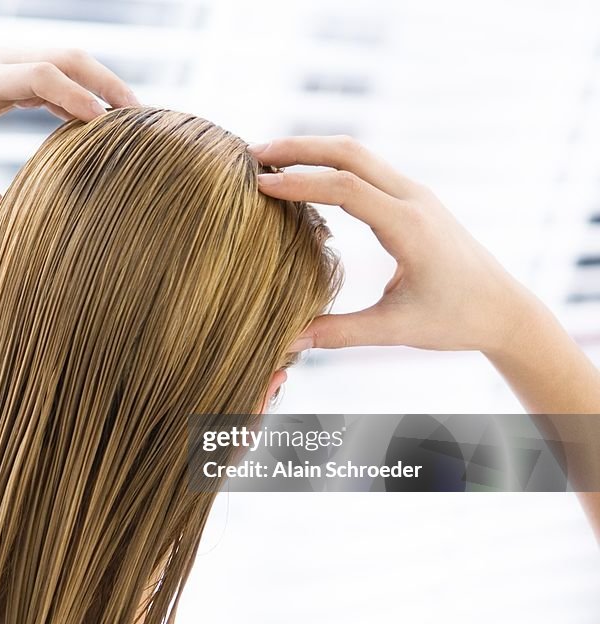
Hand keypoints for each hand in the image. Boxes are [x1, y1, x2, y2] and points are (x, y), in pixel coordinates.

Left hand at [0, 49, 138, 221]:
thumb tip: (8, 226)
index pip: (38, 76)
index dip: (75, 96)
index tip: (104, 123)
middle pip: (64, 57)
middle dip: (105, 82)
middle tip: (140, 114)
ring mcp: (5, 63)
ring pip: (64, 60)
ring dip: (98, 83)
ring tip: (131, 118)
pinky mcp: (9, 73)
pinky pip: (53, 74)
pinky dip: (79, 92)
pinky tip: (98, 121)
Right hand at [249, 135, 536, 354]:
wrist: (504, 308)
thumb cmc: (455, 320)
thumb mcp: (395, 330)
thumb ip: (339, 333)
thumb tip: (285, 342)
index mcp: (409, 226)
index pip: (345, 188)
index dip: (299, 183)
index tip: (258, 186)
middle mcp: (413, 198)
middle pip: (349, 152)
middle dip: (298, 148)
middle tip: (252, 154)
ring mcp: (414, 193)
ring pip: (357, 154)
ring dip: (312, 149)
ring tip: (268, 159)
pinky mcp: (412, 198)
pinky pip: (365, 168)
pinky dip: (329, 162)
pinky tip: (304, 175)